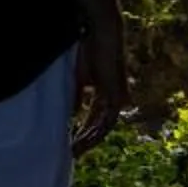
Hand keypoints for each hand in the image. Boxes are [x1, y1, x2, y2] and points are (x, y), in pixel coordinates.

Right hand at [70, 20, 124, 155]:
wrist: (102, 33)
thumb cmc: (90, 49)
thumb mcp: (80, 77)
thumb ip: (78, 95)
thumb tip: (73, 113)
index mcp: (104, 93)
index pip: (94, 118)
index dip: (84, 131)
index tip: (71, 143)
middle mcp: (113, 98)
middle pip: (100, 126)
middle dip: (86, 140)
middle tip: (72, 153)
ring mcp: (116, 97)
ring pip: (104, 126)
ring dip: (90, 139)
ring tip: (75, 149)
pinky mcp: (115, 94)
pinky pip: (107, 119)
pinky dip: (95, 129)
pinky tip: (83, 137)